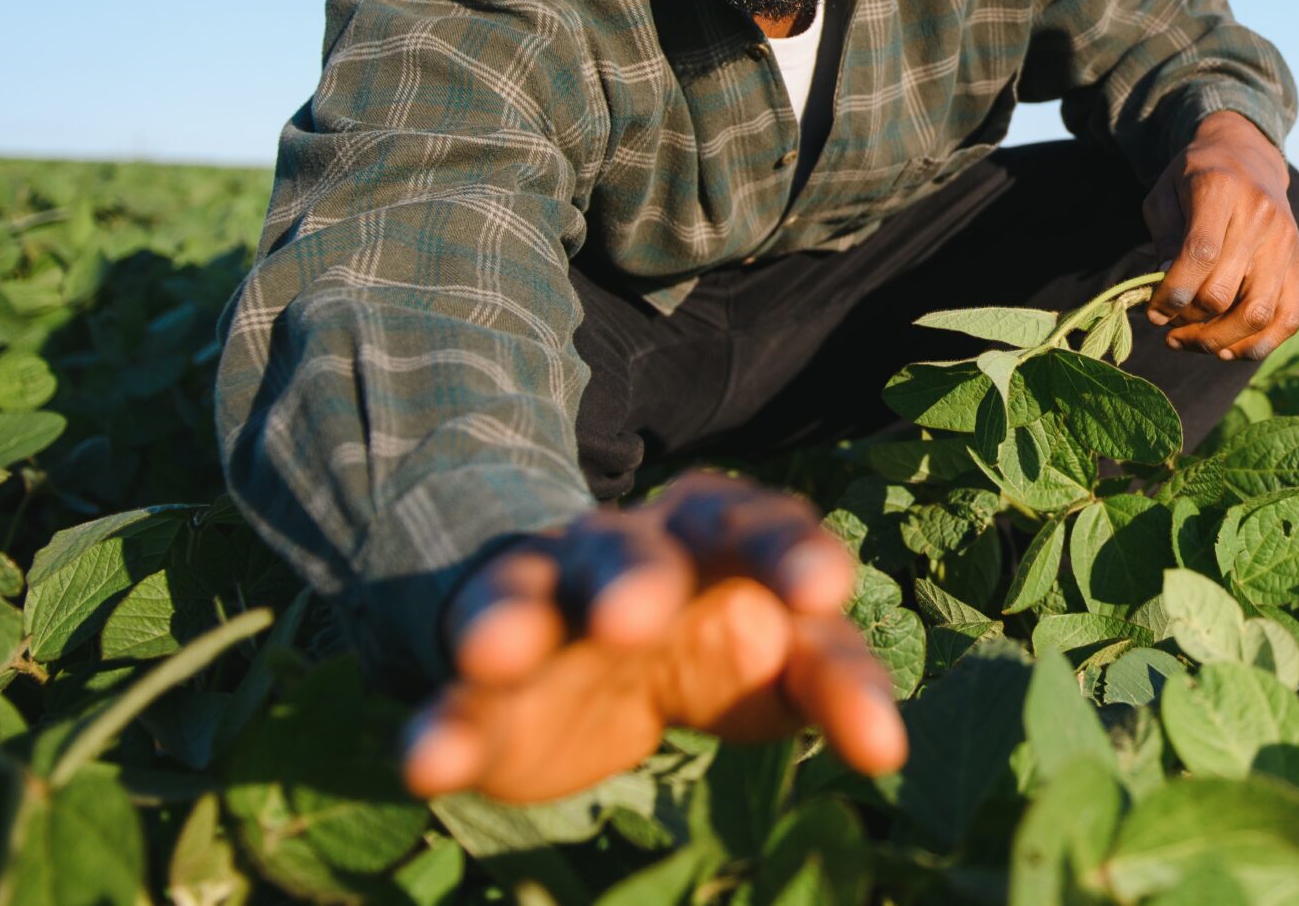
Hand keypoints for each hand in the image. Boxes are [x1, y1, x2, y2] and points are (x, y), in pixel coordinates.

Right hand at [401, 472, 904, 803]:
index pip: (768, 536)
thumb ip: (820, 681)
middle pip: (633, 549)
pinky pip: (457, 695)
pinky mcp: (483, 677)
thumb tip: (870, 731)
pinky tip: (428, 764)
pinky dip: (441, 725)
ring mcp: (546, 602)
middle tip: (637, 618)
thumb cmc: (714, 649)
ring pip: (527, 598)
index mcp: (720, 534)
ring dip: (511, 622)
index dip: (795, 557)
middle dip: (633, 579)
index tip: (823, 594)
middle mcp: (629, 551)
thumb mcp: (778, 664)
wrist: (578, 646)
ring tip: (499, 656)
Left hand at [1141, 110, 1298, 361]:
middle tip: (1168, 327)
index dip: (1172, 294)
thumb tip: (1169, 288)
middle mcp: (1261, 216)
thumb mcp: (1166, 194)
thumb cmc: (1197, 179)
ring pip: (1258, 314)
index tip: (1154, 312)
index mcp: (1222, 189)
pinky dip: (1257, 345)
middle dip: (1188, 321)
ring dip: (1218, 341)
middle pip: (1224, 292)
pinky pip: (1287, 320)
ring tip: (1191, 342)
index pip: (1200, 254)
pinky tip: (1226, 349)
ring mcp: (1287, 243)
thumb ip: (1165, 239)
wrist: (1249, 158)